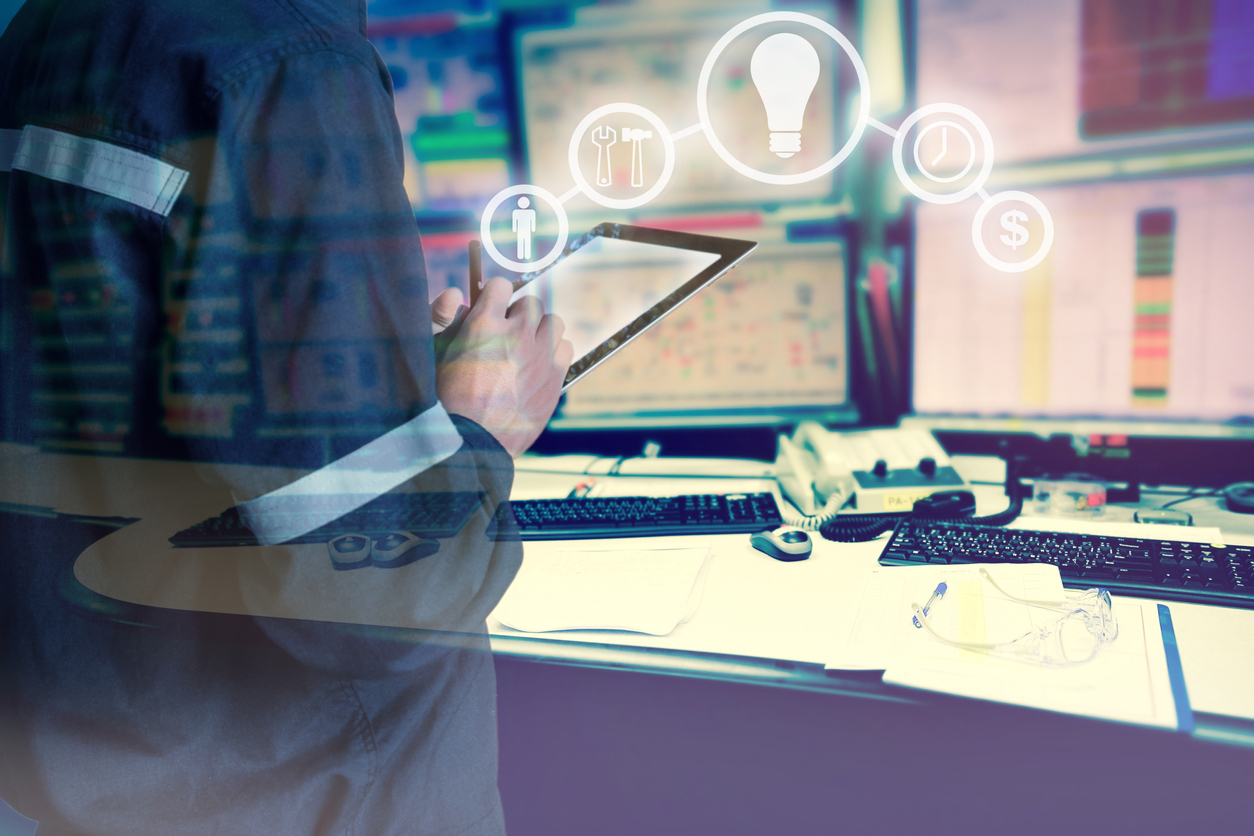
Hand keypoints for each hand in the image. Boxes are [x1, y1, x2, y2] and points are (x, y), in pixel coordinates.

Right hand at [436, 278, 573, 457]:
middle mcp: (517, 334)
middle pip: (530, 303)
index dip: (494, 297)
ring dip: (540, 331)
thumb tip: (455, 293)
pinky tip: (538, 366)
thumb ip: (444, 319)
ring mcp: (541, 356)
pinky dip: (554, 352)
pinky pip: (565, 348)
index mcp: (484, 324)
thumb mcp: (435, 355)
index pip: (500, 286)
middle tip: (506, 334)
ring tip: (525, 349)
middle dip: (517, 315)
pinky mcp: (556, 377)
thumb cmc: (446, 400)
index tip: (492, 308)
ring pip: (553, 323)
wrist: (470, 444)